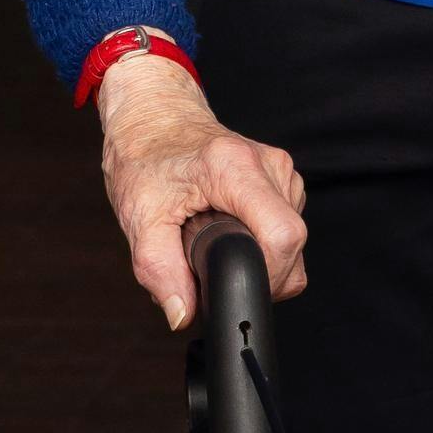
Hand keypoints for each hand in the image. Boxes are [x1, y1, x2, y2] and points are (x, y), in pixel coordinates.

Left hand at [97, 49, 307, 329]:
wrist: (153, 118)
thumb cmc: (144, 159)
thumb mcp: (139, 216)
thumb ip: (159, 269)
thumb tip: (182, 313)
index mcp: (234, 168)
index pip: (282, 236)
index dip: (265, 274)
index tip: (233, 283)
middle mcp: (269, 165)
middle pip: (293, 243)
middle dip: (258, 270)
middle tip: (211, 260)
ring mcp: (282, 170)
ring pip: (293, 241)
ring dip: (258, 255)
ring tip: (215, 235)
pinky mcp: (284, 178)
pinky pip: (287, 227)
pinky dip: (261, 240)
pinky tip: (229, 226)